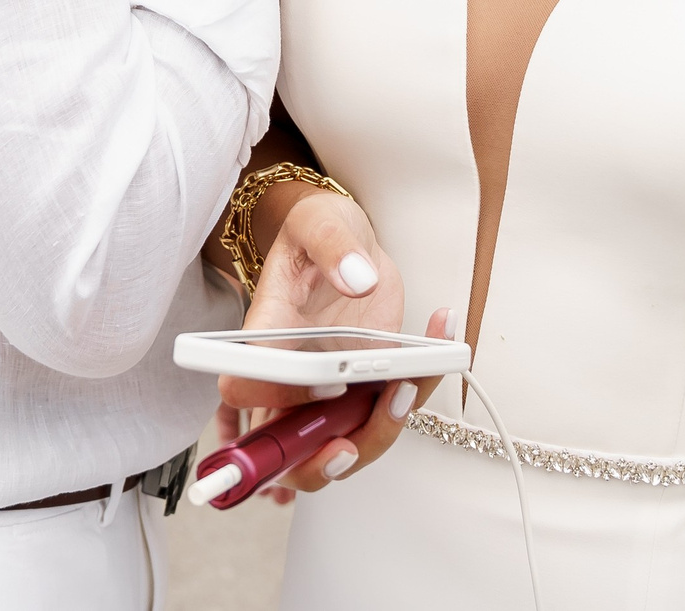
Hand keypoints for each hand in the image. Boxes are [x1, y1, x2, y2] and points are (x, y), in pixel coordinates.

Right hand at [215, 189, 431, 499]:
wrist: (345, 240)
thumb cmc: (317, 233)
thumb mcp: (318, 221)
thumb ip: (333, 244)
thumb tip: (358, 279)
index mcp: (265, 335)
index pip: (242, 386)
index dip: (276, 398)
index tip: (326, 383)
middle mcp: (291, 373)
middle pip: (285, 446)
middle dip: (315, 463)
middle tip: (349, 446)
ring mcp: (326, 388)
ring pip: (337, 445)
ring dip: (375, 435)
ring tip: (408, 386)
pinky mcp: (362, 387)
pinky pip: (382, 415)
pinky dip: (415, 396)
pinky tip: (441, 342)